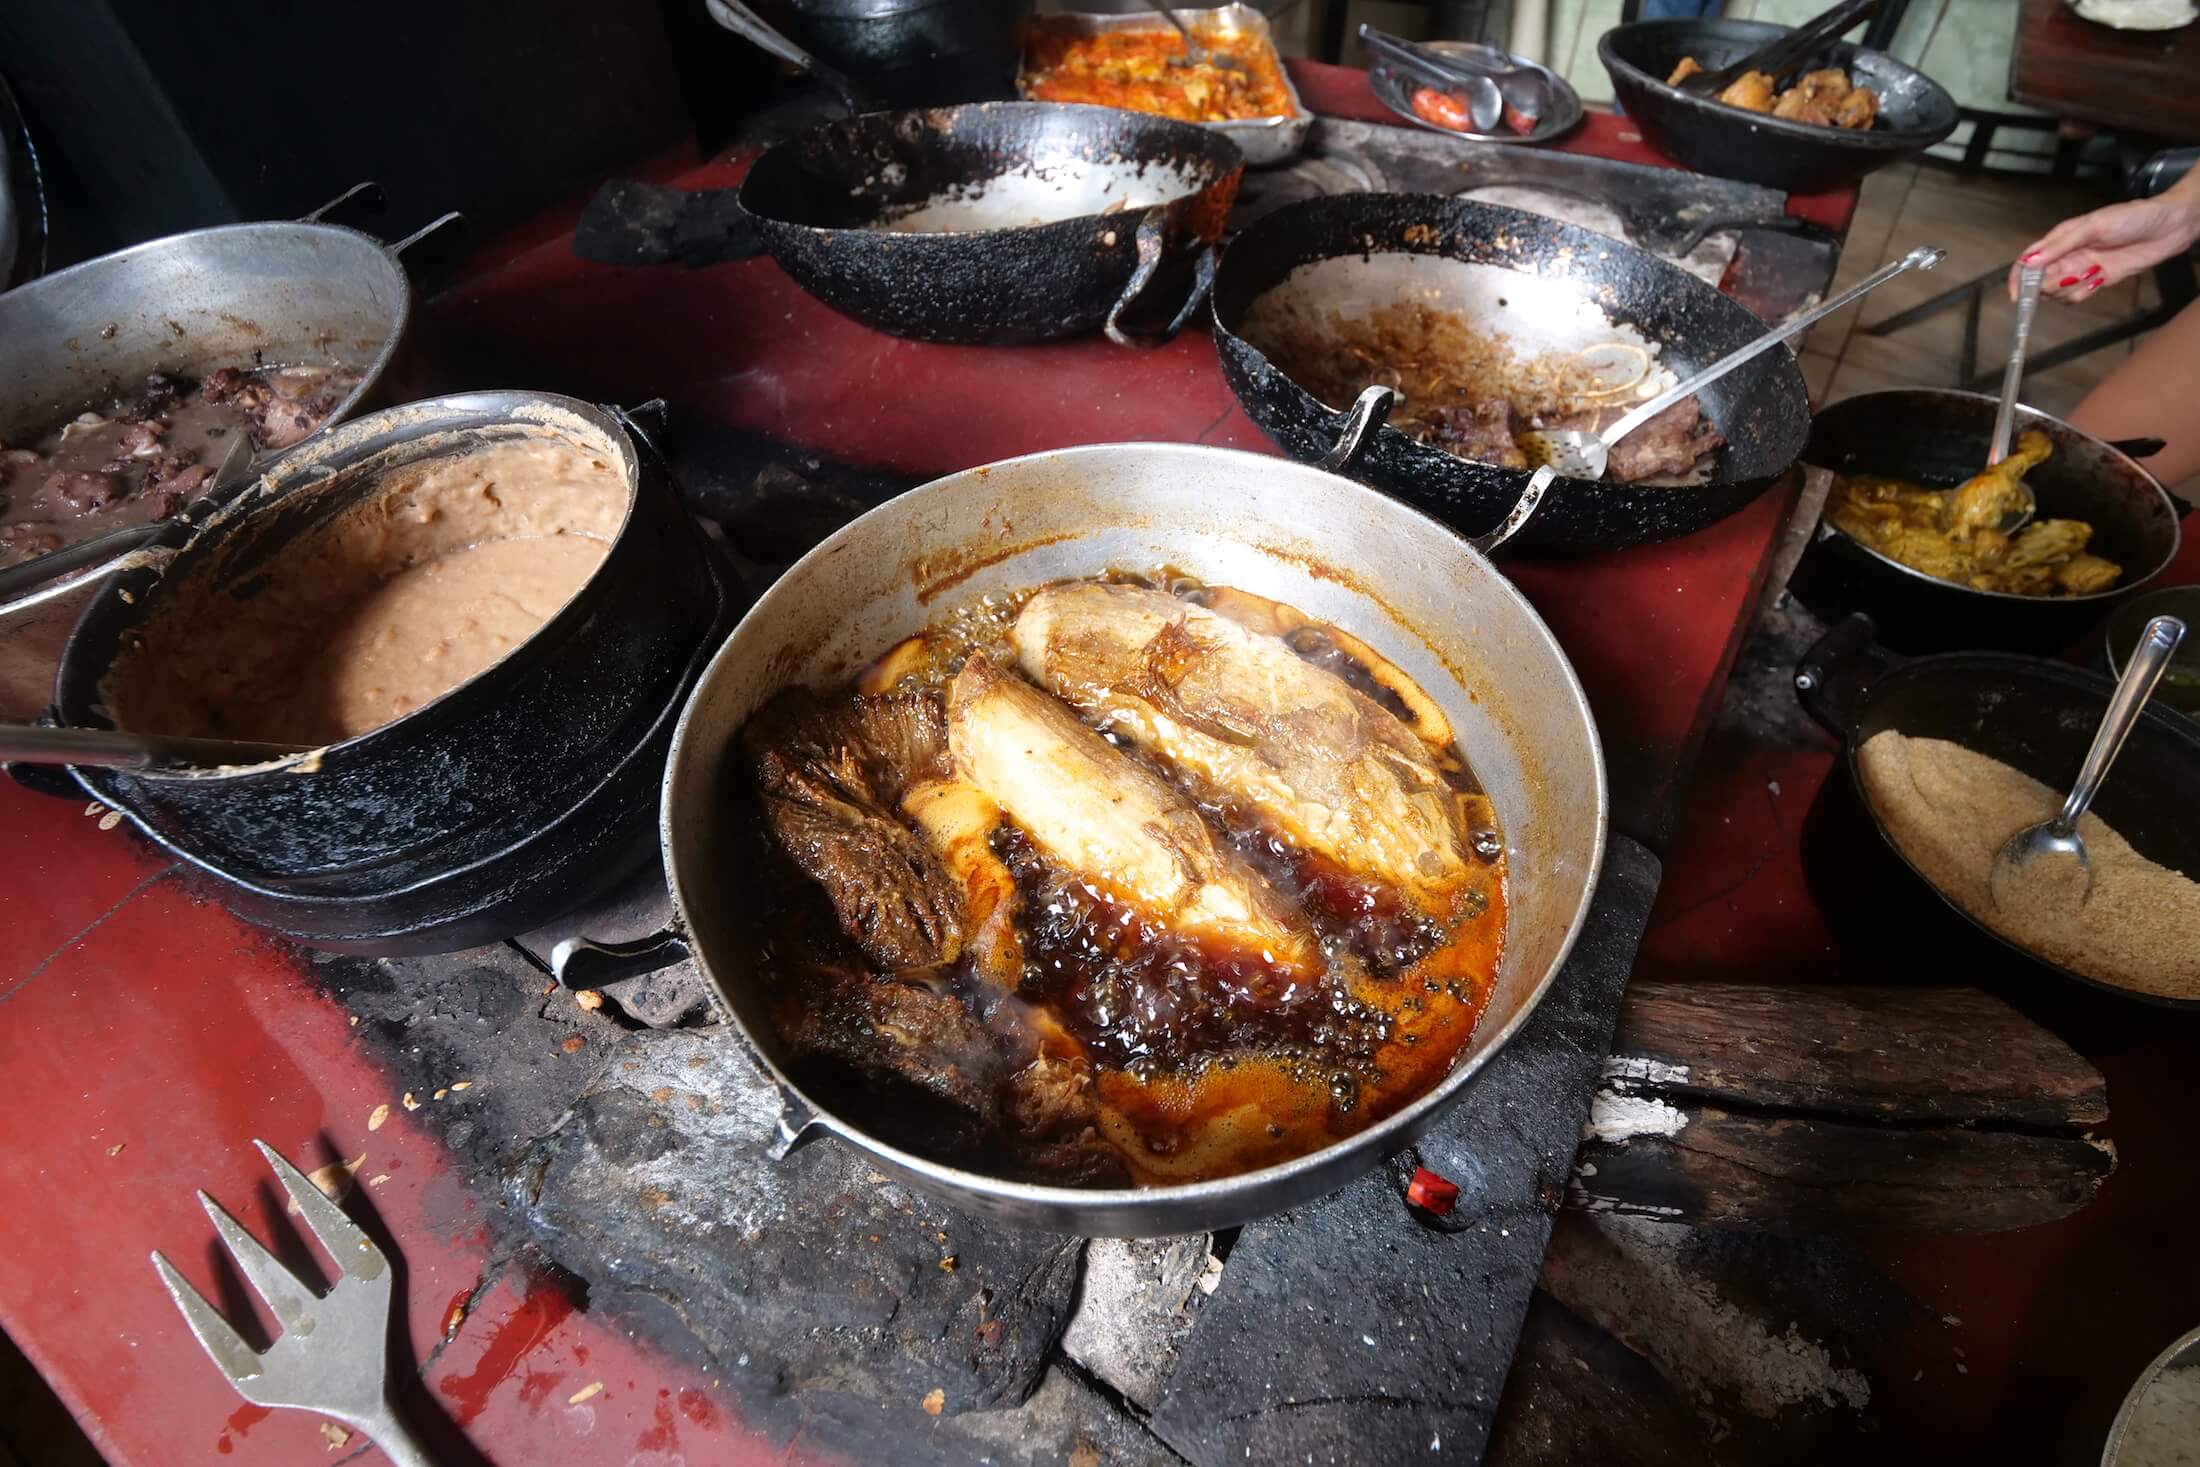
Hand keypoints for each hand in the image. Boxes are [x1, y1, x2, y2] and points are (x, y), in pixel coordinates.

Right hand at [2010, 183, 2199, 302]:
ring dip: (2068, 290)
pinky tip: (2098, 281)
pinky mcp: (2097, 281)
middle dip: (2049, 285)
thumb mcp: (2094, 226)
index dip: (2018, 279)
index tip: (2017, 296)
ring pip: (2057, 291)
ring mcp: (2082, 269)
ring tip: (2090, 275)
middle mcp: (2067, 255)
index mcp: (2061, 238)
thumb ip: (2062, 245)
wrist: (2170, 227)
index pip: (2028, 261)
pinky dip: (2082, 294)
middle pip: (2040, 281)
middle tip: (2071, 277)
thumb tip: (2030, 261)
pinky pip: (2077, 296)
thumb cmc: (2134, 217)